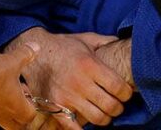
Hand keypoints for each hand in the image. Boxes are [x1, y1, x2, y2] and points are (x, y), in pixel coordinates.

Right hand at [0, 44, 39, 129]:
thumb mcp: (11, 61)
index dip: (31, 106)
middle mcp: (1, 115)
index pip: (30, 116)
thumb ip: (25, 55)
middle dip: (18, 114)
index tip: (27, 95)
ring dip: (1, 111)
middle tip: (16, 99)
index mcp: (15, 106)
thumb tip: (34, 48)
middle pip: (15, 124)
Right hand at [10, 28, 132, 126]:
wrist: (34, 53)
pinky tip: (86, 122)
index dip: (127, 93)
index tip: (126, 94)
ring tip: (104, 113)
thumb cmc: (63, 46)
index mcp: (89, 65)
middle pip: (110, 106)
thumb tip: (122, 42)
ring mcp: (66, 97)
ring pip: (96, 118)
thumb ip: (106, 41)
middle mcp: (79, 82)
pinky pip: (73, 127)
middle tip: (117, 106)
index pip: (118, 87)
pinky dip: (83, 129)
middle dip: (118, 108)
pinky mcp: (54, 107)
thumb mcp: (86, 39)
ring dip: (105, 119)